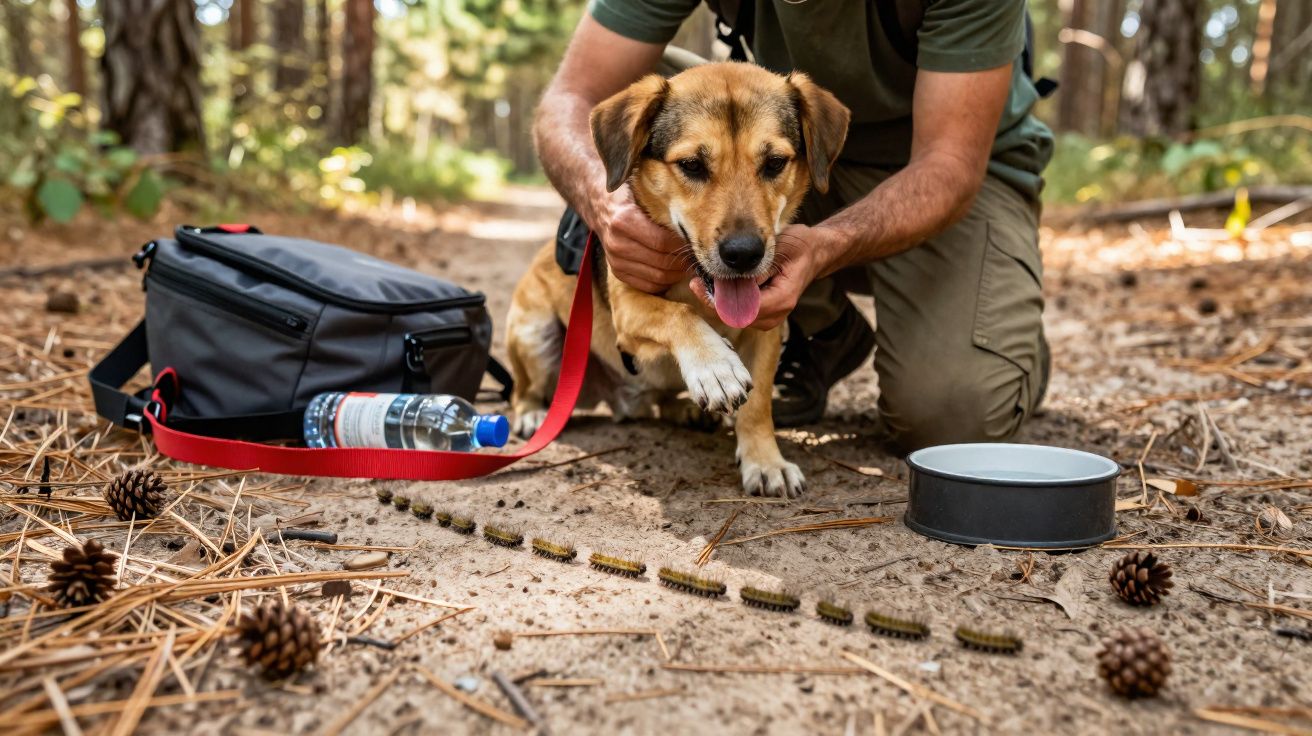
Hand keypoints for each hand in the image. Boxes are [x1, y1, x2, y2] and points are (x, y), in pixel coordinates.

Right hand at [595, 186, 687, 292]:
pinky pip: (647, 286)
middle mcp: (617, 244)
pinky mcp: (617, 272)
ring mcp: (616, 261)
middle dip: (682, 262)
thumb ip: (663, 210)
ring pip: (657, 277)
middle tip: (694, 257)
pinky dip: (664, 283)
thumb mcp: (643, 196)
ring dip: (676, 274)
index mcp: (624, 221)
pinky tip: (672, 272)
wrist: (602, 209)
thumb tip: (693, 226)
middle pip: (661, 262)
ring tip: (686, 265)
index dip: (681, 245)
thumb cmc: (629, 200)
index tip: (694, 243)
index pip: (662, 241)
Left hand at [690, 224, 835, 330]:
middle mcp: (775, 315)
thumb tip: (734, 279)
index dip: (716, 301)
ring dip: (716, 301)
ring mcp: (769, 318)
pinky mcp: (762, 315)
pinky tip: (715, 285)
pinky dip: (724, 301)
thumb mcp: (780, 248)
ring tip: (702, 280)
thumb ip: (758, 267)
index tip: (698, 284)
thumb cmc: (798, 247)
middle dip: (712, 302)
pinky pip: (738, 312)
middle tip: (695, 281)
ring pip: (733, 317)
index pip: (741, 311)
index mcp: (781, 300)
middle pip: (734, 318)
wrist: (813, 254)